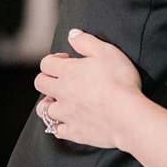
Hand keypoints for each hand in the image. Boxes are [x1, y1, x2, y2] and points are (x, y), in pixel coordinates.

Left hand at [33, 29, 142, 148]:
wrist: (127, 115)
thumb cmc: (120, 81)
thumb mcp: (107, 52)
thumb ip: (87, 41)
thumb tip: (72, 34)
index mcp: (68, 72)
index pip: (46, 63)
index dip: (54, 59)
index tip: (67, 60)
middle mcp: (61, 93)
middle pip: (40, 84)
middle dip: (47, 79)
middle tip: (62, 79)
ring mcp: (65, 114)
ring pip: (43, 109)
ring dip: (49, 103)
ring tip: (62, 101)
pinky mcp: (73, 132)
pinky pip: (57, 130)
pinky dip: (59, 125)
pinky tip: (68, 121)